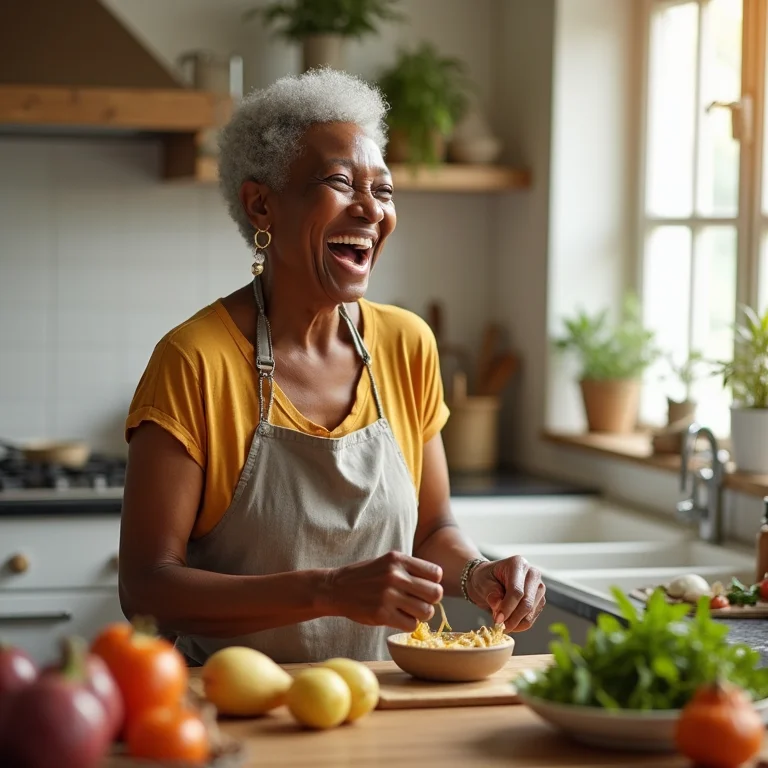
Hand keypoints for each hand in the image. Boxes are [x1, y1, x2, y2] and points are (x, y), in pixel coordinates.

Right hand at [328, 551, 442, 631]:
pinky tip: (399, 618)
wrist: (336, 588)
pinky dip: (408, 624)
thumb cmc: (366, 576)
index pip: (436, 573)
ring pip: (426, 612)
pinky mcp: (382, 614)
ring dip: (421, 614)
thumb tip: (437, 584)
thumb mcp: (387, 562)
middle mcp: (395, 575)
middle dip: (431, 600)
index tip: (424, 587)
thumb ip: (410, 569)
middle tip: (420, 602)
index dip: (433, 583)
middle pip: (435, 594)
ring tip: (409, 611)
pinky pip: (411, 625)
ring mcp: (388, 596)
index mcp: (398, 559)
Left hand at [467, 557, 544, 631]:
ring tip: (503, 625)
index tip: (498, 620)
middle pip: (527, 602)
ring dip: (516, 623)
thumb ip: (491, 593)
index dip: (507, 607)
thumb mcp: (482, 582)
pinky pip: (533, 616)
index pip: (516, 590)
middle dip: (512, 618)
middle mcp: (532, 573)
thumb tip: (498, 608)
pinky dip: (521, 624)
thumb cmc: (486, 578)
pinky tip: (510, 624)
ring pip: (531, 611)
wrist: (490, 580)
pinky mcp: (540, 599)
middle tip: (500, 626)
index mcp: (518, 564)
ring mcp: (539, 586)